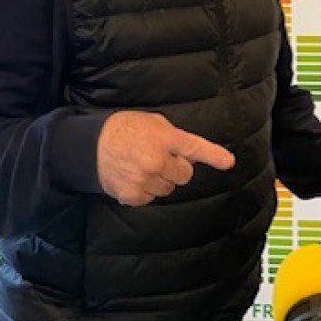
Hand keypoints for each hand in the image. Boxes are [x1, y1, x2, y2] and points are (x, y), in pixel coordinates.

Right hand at [97, 110, 234, 205]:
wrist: (92, 144)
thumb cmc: (127, 129)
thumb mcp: (154, 123)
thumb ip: (174, 138)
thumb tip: (189, 153)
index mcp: (164, 139)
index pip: (195, 148)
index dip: (214, 155)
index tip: (228, 162)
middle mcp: (157, 161)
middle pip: (185, 175)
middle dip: (177, 168)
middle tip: (160, 158)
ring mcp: (144, 180)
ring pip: (168, 189)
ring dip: (161, 180)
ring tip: (143, 166)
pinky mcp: (133, 195)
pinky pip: (151, 198)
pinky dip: (145, 190)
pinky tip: (133, 176)